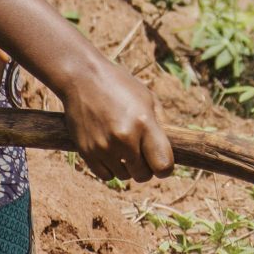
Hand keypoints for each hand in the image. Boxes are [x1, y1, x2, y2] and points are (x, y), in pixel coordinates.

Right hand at [58, 60, 174, 182]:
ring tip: (124, 148)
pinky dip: (111, 168)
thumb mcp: (147, 98)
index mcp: (144, 123)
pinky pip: (106, 176)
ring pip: (124, 176)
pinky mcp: (86, 152)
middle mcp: (124, 138)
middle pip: (143, 175)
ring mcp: (103, 147)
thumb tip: (170, 149)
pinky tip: (111, 152)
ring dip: (127, 167)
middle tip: (142, 154)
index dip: (165, 168)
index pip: (163, 165)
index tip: (162, 162)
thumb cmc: (119, 85)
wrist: (82, 78)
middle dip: (146, 168)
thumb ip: (161, 124)